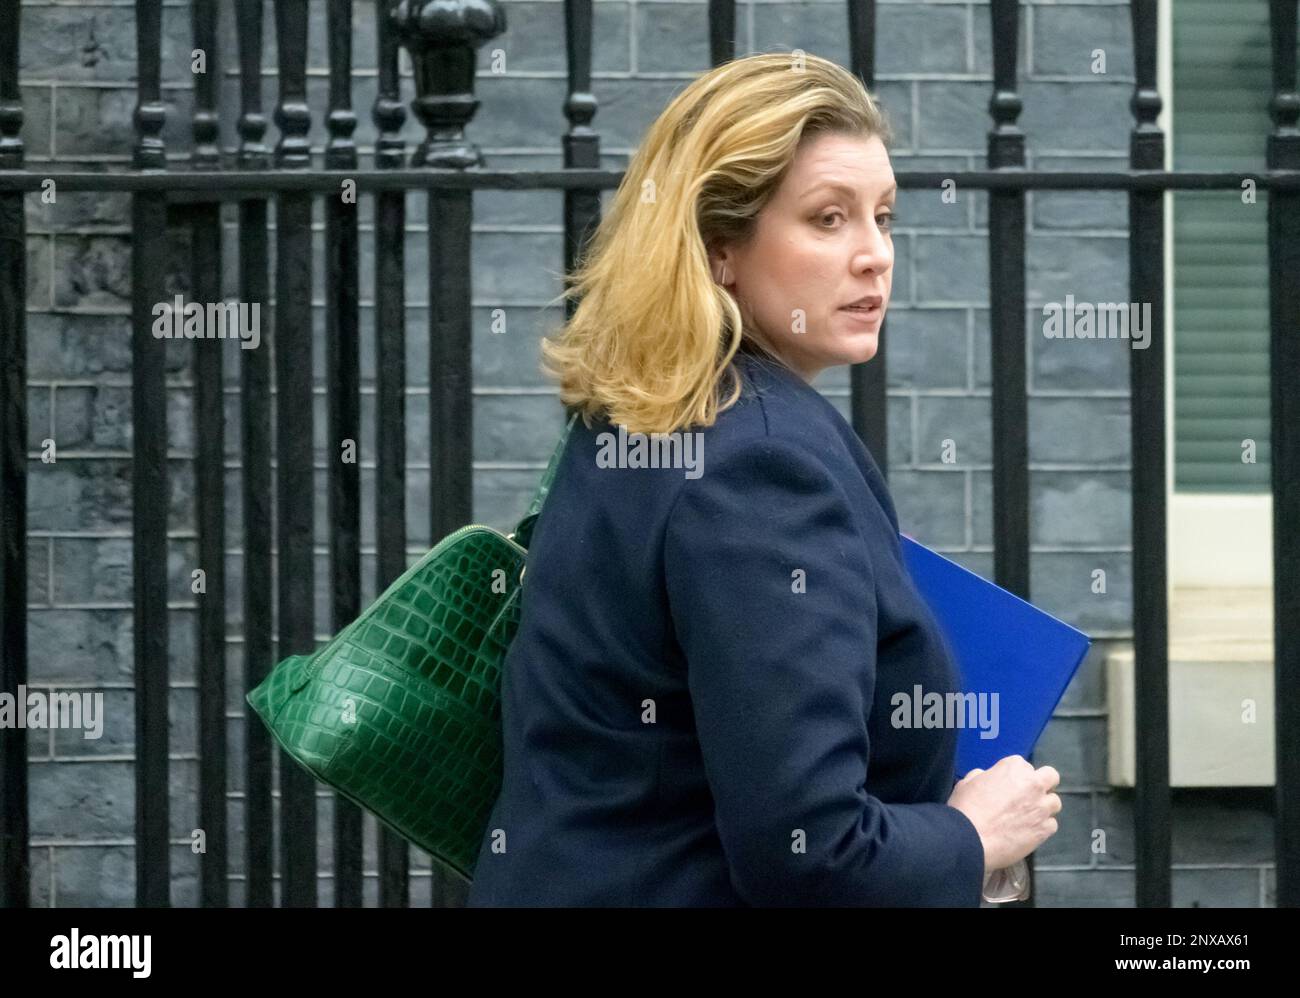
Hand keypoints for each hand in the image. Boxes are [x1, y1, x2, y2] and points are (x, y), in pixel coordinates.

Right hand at [947, 755, 1060, 871]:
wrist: (970, 839)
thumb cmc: (965, 808)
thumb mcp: (967, 782)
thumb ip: (983, 776)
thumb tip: (987, 778)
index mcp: (1014, 767)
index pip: (1024, 765)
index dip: (1016, 776)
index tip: (1008, 786)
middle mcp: (1033, 784)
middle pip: (1050, 777)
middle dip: (1043, 784)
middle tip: (1029, 795)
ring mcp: (1042, 807)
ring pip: (1054, 802)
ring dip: (1044, 806)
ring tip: (1029, 816)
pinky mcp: (1045, 829)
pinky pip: (1051, 824)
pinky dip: (1042, 827)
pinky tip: (1028, 832)